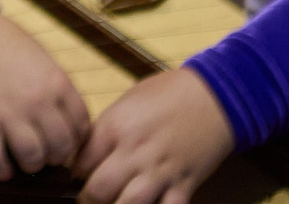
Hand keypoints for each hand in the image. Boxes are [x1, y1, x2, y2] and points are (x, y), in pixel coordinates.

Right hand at [0, 9, 92, 181]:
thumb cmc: (1, 41)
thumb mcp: (41, 58)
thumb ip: (57, 88)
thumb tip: (67, 120)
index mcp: (56, 84)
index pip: (82, 129)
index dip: (75, 140)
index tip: (62, 140)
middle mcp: (36, 102)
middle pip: (60, 149)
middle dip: (54, 156)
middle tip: (43, 151)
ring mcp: (6, 113)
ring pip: (32, 159)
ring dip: (29, 164)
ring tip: (22, 158)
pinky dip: (0, 171)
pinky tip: (0, 166)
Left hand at [76, 68, 235, 203]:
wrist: (213, 95)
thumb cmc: (167, 94)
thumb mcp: (126, 103)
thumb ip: (106, 130)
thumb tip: (86, 153)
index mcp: (116, 127)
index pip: (81, 161)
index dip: (75, 172)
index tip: (77, 175)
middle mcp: (135, 151)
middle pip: (100, 189)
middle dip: (89, 199)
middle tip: (89, 198)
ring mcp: (161, 170)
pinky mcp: (185, 184)